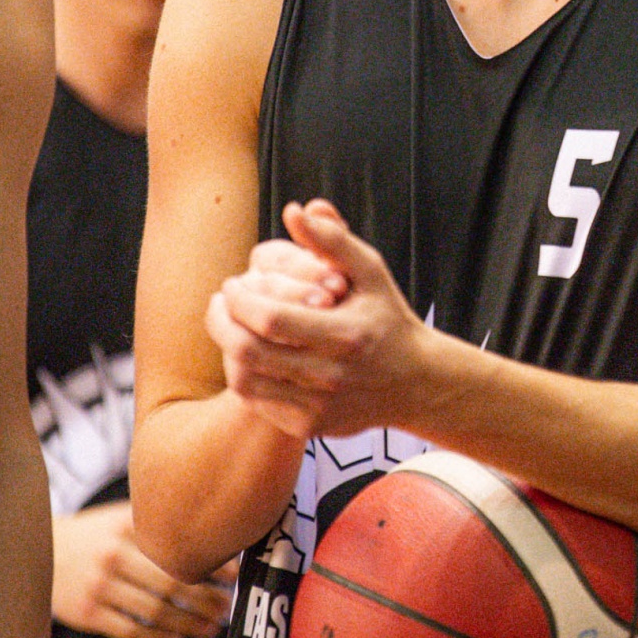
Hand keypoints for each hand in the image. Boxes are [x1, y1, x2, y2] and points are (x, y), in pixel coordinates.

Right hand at [51, 501, 234, 637]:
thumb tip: (212, 537)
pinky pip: (131, 632)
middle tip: (228, 607)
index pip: (178, 548)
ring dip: (189, 623)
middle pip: (172, 582)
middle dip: (206, 598)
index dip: (211, 564)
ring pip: (155, 611)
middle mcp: (113, 555)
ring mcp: (98, 586)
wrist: (33, 552)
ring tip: (212, 629)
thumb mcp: (118, 517)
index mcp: (126, 526)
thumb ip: (156, 524)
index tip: (235, 575)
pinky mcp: (87, 614)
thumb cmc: (93, 536)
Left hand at [206, 200, 433, 442]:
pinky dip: (244, 374)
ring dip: (227, 348)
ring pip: (245, 380)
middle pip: (248, 351)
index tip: (234, 284)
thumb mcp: (371, 272)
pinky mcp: (310, 427)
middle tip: (221, 301)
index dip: (240, 299)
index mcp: (347, 334)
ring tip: (229, 325)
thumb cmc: (387, 318)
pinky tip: (248, 353)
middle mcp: (332, 375)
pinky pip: (257, 402)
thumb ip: (333, 239)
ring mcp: (320, 406)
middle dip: (222, 321)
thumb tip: (295, 210)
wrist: (416, 383)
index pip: (270, 319)